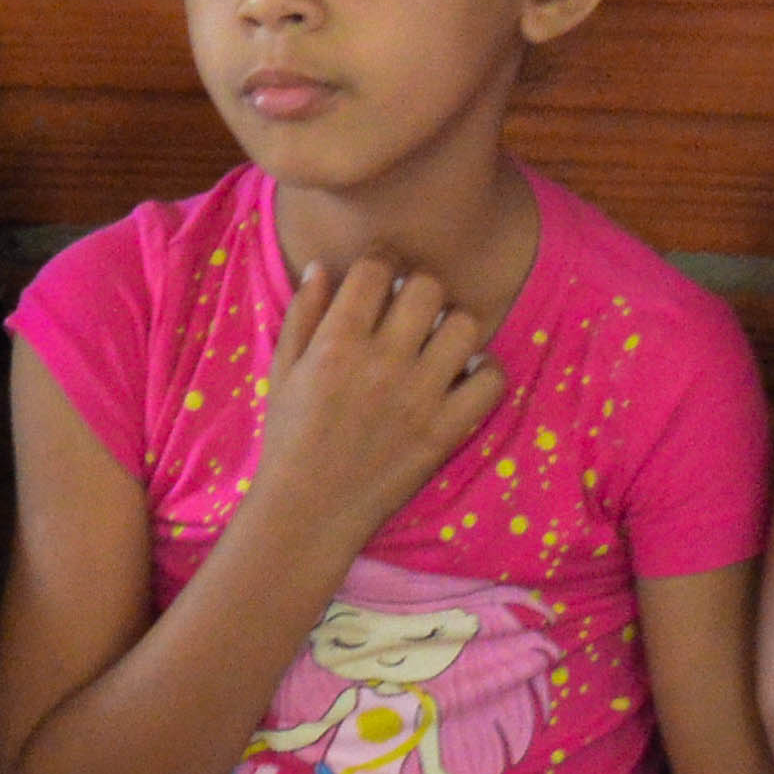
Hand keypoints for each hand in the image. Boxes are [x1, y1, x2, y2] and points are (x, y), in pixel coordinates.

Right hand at [252, 256, 506, 543]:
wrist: (309, 511)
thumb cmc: (290, 438)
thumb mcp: (282, 370)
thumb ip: (302, 314)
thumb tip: (322, 266)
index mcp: (336, 342)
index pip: (376, 267)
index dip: (381, 262)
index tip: (381, 278)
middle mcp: (381, 362)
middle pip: (427, 286)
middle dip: (419, 290)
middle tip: (412, 311)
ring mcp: (419, 397)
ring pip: (464, 324)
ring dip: (452, 328)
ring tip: (438, 343)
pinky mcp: (446, 430)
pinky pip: (491, 379)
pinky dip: (483, 372)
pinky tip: (461, 378)